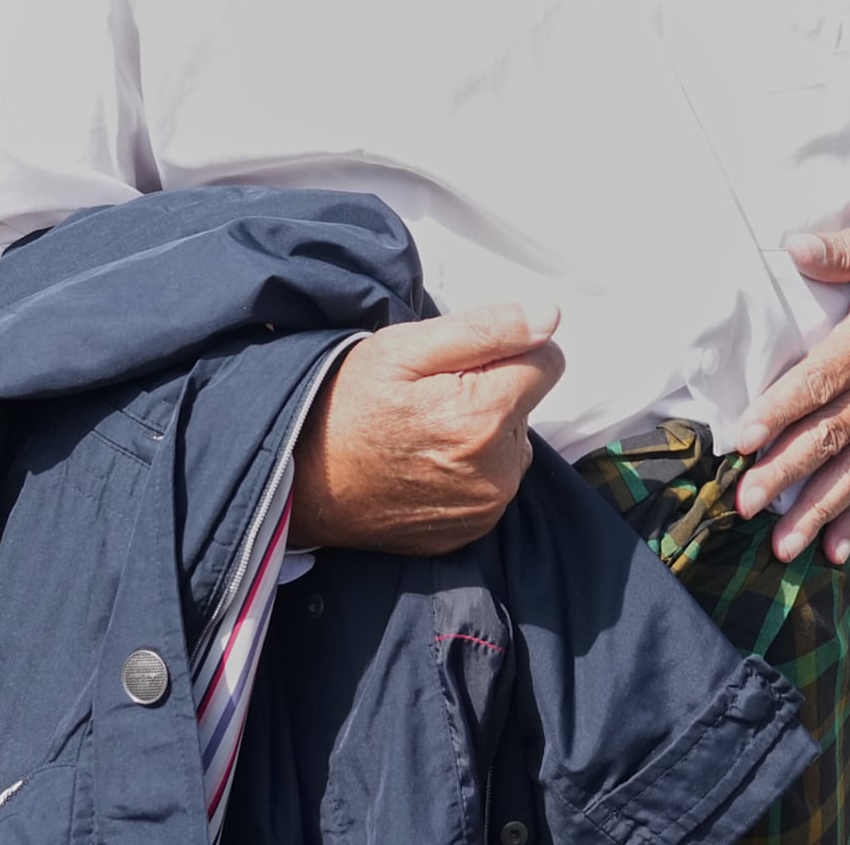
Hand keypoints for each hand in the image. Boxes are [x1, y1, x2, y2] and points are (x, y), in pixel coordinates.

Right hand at [287, 304, 565, 554]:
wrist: (300, 482)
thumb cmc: (346, 405)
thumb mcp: (403, 348)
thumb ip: (485, 329)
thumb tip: (550, 317)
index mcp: (484, 414)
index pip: (548, 360)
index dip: (507, 351)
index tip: (460, 363)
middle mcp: (497, 470)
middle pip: (527, 405)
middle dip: (493, 392)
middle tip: (431, 398)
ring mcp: (486, 507)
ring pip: (512, 445)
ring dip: (484, 433)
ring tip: (425, 432)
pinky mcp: (471, 531)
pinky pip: (493, 484)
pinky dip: (471, 471)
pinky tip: (426, 465)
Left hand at [735, 217, 849, 564]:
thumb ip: (844, 247)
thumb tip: (794, 245)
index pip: (820, 380)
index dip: (781, 410)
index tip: (744, 438)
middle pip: (829, 436)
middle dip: (785, 473)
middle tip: (745, 503)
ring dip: (817, 510)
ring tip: (783, 547)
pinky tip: (833, 550)